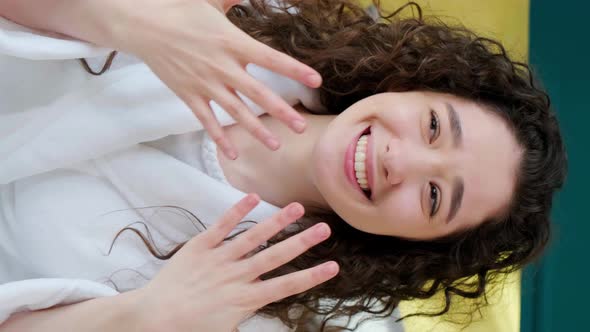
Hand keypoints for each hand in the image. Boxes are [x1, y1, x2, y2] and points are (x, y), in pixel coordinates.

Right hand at [104, 0, 321, 158]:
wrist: (144, 27)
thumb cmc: (180, 11)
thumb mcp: (212, 0)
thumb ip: (236, 0)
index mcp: (233, 42)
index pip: (271, 59)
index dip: (295, 70)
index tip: (316, 81)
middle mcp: (223, 67)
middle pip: (259, 94)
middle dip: (282, 112)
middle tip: (301, 127)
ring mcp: (206, 84)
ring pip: (237, 112)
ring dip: (257, 131)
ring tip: (276, 146)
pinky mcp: (189, 96)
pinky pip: (207, 121)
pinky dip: (220, 138)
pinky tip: (233, 154)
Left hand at [132, 194, 337, 331]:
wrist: (153, 317)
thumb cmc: (190, 328)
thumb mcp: (225, 329)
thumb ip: (247, 315)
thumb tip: (264, 302)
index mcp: (245, 300)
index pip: (285, 286)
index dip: (311, 276)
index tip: (333, 266)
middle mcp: (236, 277)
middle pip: (275, 257)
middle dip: (302, 243)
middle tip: (324, 229)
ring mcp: (219, 259)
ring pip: (253, 237)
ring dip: (277, 222)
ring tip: (297, 207)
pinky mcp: (200, 247)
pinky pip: (222, 227)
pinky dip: (237, 211)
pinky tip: (254, 197)